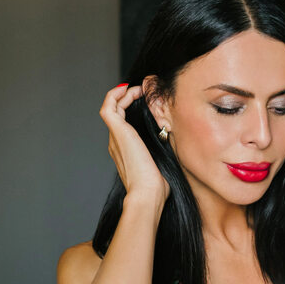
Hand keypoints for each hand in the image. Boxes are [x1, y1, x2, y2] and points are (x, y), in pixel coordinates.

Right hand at [99, 84, 170, 204]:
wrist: (147, 194)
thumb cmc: (157, 186)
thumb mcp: (163, 163)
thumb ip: (164, 150)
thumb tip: (175, 138)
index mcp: (125, 151)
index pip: (124, 125)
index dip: (131, 110)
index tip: (146, 102)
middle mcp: (116, 143)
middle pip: (116, 113)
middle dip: (127, 99)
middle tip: (142, 92)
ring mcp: (115, 137)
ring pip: (111, 108)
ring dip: (122, 95)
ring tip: (137, 89)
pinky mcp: (117, 132)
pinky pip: (109, 107)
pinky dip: (116, 95)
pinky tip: (129, 89)